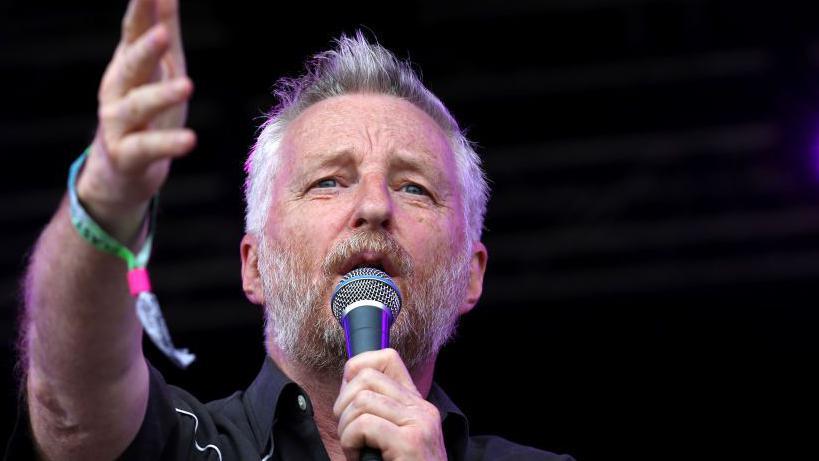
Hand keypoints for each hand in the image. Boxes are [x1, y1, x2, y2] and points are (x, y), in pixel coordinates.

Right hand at [77, 0, 193, 238]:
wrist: (119, 171)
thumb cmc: (145, 111)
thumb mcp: (159, 70)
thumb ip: (164, 30)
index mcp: (128, 65)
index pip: (134, 32)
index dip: (141, 11)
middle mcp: (118, 90)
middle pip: (132, 65)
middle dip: (145, 49)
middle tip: (163, 34)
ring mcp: (118, 123)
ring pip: (138, 106)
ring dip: (161, 95)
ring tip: (188, 86)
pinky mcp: (127, 155)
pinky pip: (149, 148)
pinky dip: (168, 144)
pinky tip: (190, 140)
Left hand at [334, 349, 446, 460]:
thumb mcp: (393, 441)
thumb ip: (380, 416)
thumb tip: (345, 394)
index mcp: (417, 406)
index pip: (387, 359)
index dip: (357, 369)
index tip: (347, 398)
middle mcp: (422, 409)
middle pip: (367, 375)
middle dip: (344, 403)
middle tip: (349, 433)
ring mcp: (419, 423)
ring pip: (361, 400)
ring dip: (346, 428)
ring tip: (354, 450)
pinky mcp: (410, 441)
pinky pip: (364, 424)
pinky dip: (351, 442)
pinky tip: (359, 458)